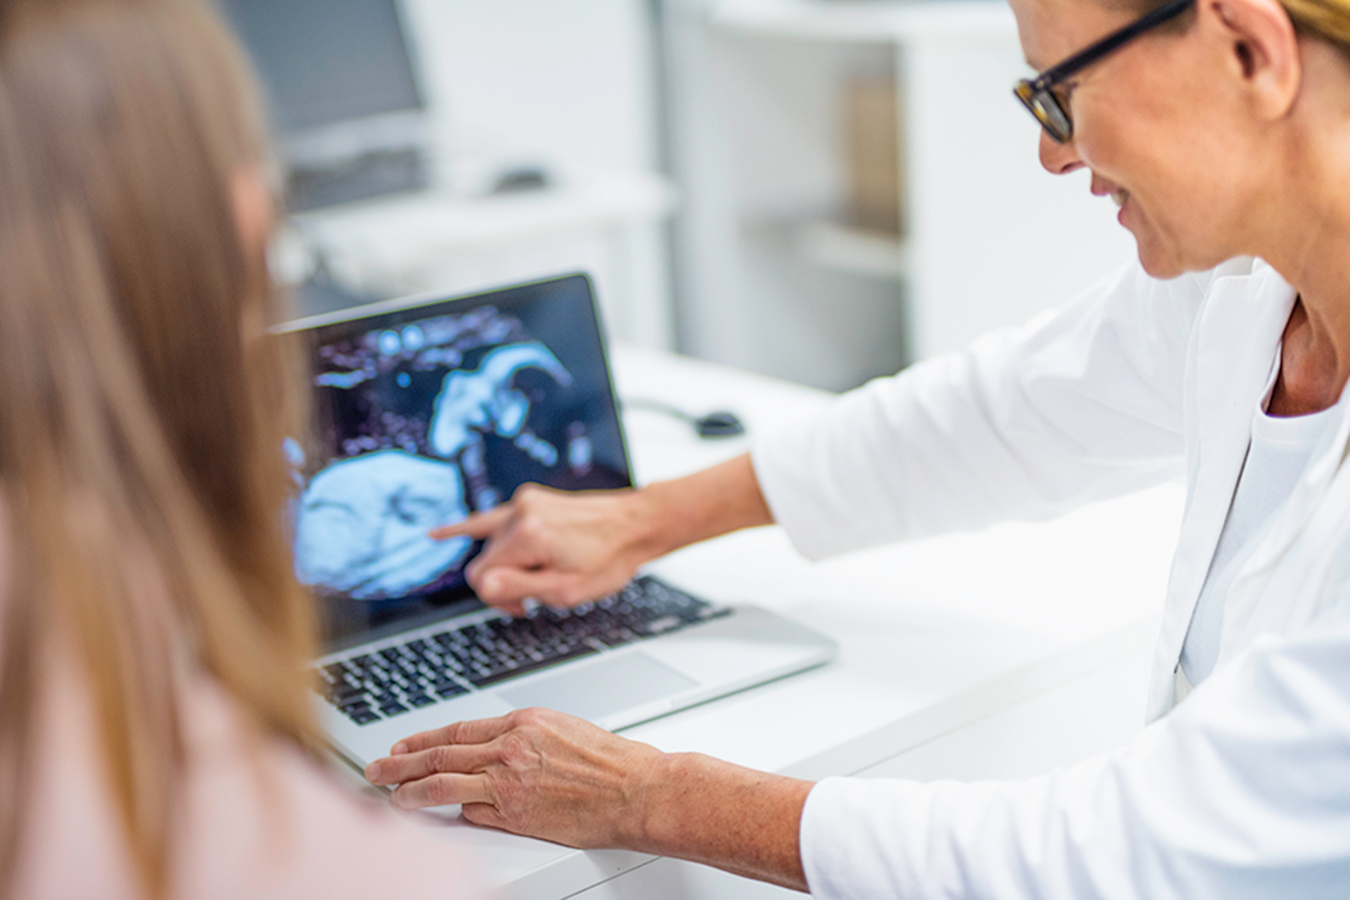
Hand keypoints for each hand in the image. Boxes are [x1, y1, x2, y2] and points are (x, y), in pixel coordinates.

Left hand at [363, 707, 664, 848]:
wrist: (636, 788)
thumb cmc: (610, 761)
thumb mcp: (561, 729)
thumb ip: (522, 737)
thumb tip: (492, 750)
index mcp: (522, 722)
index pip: (457, 731)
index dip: (423, 739)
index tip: (403, 745)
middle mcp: (510, 748)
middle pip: (440, 754)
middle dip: (402, 762)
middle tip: (376, 768)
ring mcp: (510, 782)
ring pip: (444, 783)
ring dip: (409, 790)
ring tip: (389, 794)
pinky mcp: (516, 814)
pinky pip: (473, 813)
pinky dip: (456, 813)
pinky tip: (440, 817)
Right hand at [430, 484, 657, 613]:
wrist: (637, 525)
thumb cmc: (608, 559)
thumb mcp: (566, 589)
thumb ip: (518, 588)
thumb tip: (482, 586)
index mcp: (527, 535)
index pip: (483, 577)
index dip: (500, 599)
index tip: (525, 607)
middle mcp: (520, 513)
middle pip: (486, 560)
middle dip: (505, 582)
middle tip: (536, 596)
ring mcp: (525, 503)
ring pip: (494, 546)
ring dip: (510, 564)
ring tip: (541, 573)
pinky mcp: (530, 500)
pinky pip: (490, 517)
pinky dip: (466, 528)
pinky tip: (436, 534)